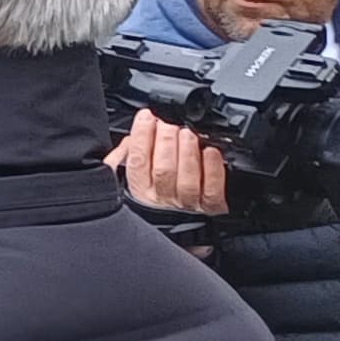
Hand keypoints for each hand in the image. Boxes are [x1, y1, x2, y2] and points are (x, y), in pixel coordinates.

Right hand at [108, 108, 229, 214]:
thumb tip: (130, 135)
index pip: (137, 161)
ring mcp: (187, 204)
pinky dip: (212, 170)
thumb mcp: (132, 171)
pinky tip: (210, 153)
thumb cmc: (157, 189)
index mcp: (140, 188)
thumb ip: (126, 153)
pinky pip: (211, 190)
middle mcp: (162, 199)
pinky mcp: (210, 207)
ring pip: (186, 181)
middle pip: (162, 170)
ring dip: (187, 153)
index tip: (147, 118)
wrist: (184, 223)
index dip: (142, 136)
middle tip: (169, 126)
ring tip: (188, 135)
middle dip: (166, 141)